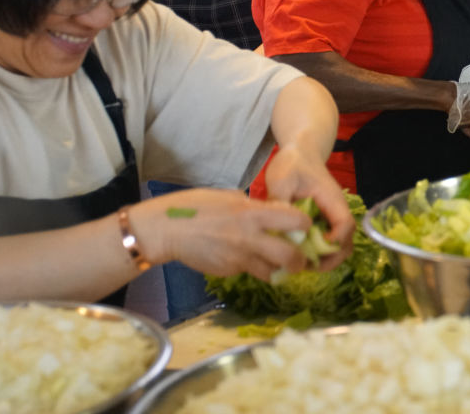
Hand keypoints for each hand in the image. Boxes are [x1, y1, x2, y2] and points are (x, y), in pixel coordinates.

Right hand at [131, 188, 331, 281]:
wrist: (165, 230)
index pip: (295, 220)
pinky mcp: (229, 271)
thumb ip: (254, 207)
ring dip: (279, 270)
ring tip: (276, 263)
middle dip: (300, 260)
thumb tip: (272, 212)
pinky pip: (250, 272)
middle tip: (299, 258)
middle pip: (291, 256)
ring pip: (273, 272)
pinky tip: (244, 258)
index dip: (304, 224)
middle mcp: (250, 238)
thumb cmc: (195, 206)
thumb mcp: (229, 197)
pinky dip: (254, 268)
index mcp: (252, 213)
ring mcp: (239, 258)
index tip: (303, 226)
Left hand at [261, 143, 353, 268]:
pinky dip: (317, 252)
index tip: (313, 250)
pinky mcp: (323, 221)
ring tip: (300, 263)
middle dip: (330, 259)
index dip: (334, 242)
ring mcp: (331, 218)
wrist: (299, 152)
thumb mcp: (281, 179)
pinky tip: (297, 253)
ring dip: (324, 258)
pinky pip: (327, 242)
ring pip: (339, 246)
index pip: (345, 226)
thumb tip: (275, 227)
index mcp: (332, 200)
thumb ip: (279, 202)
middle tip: (305, 266)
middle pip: (346, 242)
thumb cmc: (293, 163)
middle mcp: (337, 211)